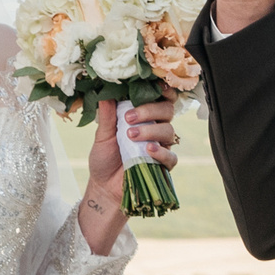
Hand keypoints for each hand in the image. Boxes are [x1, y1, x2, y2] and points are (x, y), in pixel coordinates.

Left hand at [79, 98, 177, 254]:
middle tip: (129, 118)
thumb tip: (106, 93)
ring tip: (131, 137)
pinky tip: (149, 151)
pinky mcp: (163, 165)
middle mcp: (155, 128)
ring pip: (169, 131)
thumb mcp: (102, 136)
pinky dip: (161, 152)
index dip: (162, 90)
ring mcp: (161, 146)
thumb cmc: (104, 158)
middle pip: (167, 110)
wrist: (104, 187)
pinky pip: (171, 156)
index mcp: (143, 116)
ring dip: (151, 131)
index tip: (155, 86)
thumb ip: (107, 116)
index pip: (159, 98)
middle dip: (150, 111)